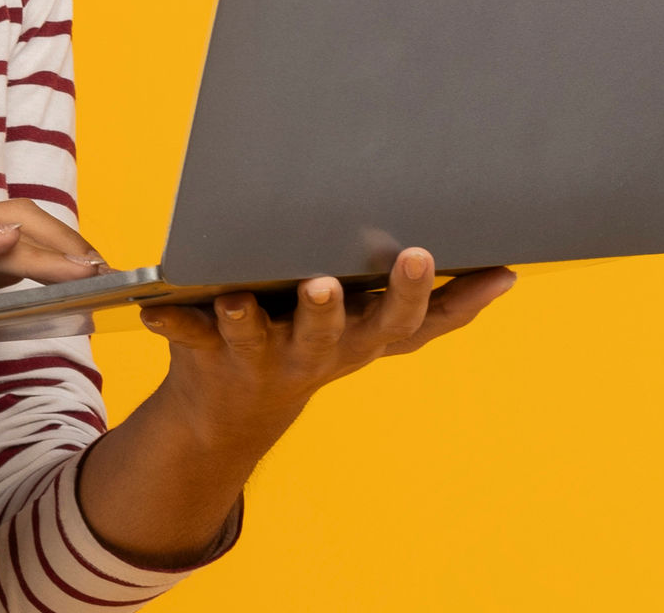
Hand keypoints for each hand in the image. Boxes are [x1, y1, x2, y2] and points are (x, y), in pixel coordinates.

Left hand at [75, 249, 517, 567]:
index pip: (402, 320)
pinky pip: (185, 336)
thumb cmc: (321, 341)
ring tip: (238, 298)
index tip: (422, 252)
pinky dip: (170, 323)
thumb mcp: (383, 328)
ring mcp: (261, 356)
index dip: (415, 292)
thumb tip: (510, 274)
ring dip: (249, 321)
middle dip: (330, 311)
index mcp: (365, 338)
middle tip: (325, 282)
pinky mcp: (206, 352)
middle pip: (331, 335)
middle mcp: (317, 353)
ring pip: (257, 338)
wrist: (235, 410)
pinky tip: (154, 309)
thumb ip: (444, 305)